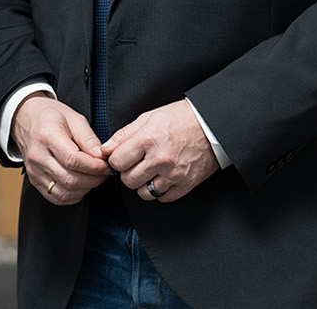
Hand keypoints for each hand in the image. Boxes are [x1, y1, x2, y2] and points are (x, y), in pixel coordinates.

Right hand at [12, 93, 110, 204]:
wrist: (25, 120)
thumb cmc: (50, 117)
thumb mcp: (73, 117)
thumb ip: (88, 138)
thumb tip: (101, 156)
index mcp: (47, 136)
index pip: (73, 160)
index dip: (94, 166)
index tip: (106, 164)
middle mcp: (38, 156)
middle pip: (69, 179)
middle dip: (93, 179)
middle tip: (104, 172)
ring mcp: (34, 171)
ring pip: (64, 193)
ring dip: (85, 189)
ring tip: (94, 177)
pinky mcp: (34, 180)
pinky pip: (57, 197)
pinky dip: (73, 195)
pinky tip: (81, 184)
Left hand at [102, 99, 219, 202]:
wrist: (211, 126)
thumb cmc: (181, 118)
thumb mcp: (149, 118)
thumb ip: (124, 134)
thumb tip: (106, 148)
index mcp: (148, 139)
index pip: (117, 161)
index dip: (116, 159)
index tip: (122, 157)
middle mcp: (160, 159)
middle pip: (128, 180)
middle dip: (128, 172)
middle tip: (136, 163)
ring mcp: (174, 174)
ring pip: (144, 193)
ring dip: (142, 184)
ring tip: (148, 172)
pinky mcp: (185, 184)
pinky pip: (163, 198)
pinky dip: (160, 191)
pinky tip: (162, 178)